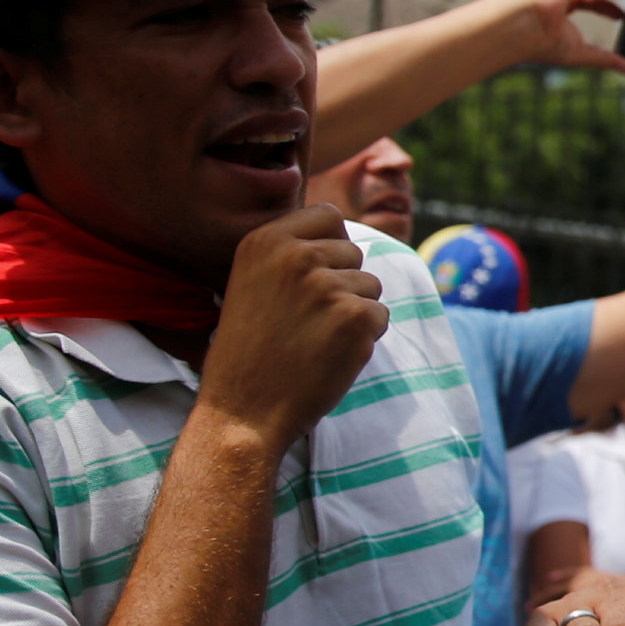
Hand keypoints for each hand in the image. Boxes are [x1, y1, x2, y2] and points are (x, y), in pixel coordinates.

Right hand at [196, 206, 386, 450]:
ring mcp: (328, 285)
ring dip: (353, 312)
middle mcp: (296, 255)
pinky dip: (364, 338)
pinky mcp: (356, 317)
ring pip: (370, 285)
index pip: (327, 216)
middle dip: (340, 283)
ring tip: (313, 338)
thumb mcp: (251, 283)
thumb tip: (342, 238)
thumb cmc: (248, 350)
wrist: (243, 409)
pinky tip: (329, 355)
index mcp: (265, 240)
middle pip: (353, 252)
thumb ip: (290, 254)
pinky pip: (381, 316)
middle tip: (304, 320)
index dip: (328, 246)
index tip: (310, 276)